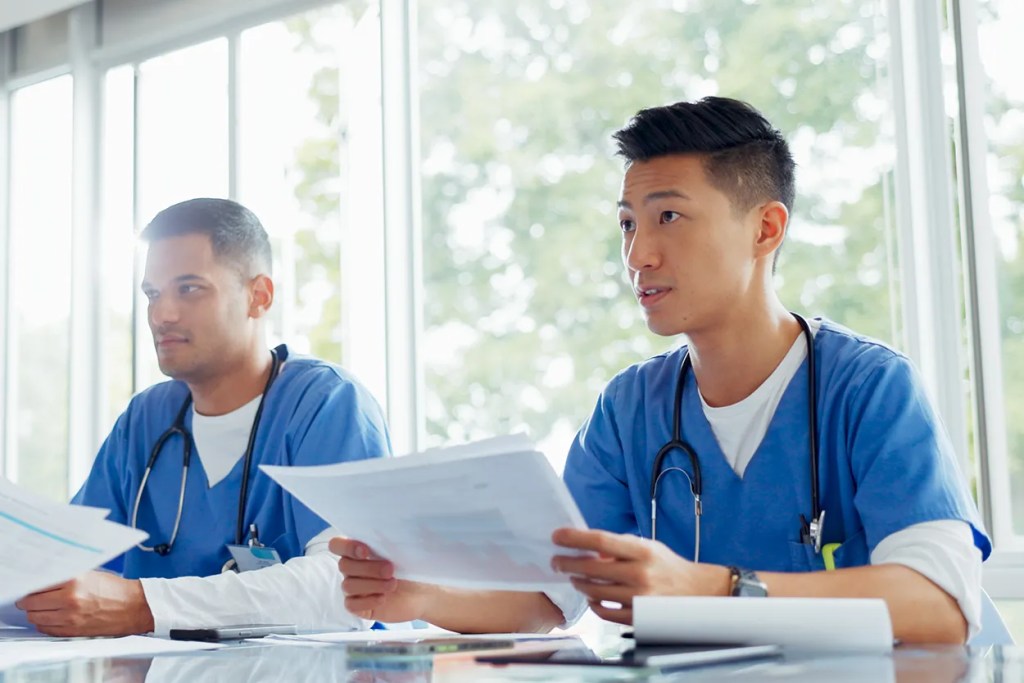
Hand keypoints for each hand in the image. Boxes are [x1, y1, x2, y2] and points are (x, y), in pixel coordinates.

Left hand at [15, 570, 153, 636]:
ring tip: (42, 607)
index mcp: (75, 581)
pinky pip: (46, 629)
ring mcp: (70, 618)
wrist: (135, 607)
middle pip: (31, 602)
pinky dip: (45, 623)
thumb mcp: (91, 574)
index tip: (31, 585)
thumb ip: (67, 577)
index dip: (32, 585)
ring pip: (36, 618)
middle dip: (29, 600)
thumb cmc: (116, 590)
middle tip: (31, 597)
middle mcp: (70, 599)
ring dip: (35, 612)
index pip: (38, 584)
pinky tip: (52, 617)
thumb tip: (44, 579)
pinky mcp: (72, 631)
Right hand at [329, 537, 437, 623]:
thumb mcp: (404, 551)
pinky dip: (368, 601)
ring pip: (347, 585)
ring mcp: (354, 588)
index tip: (366, 551)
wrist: (422, 593)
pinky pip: (351, 605)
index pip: (337, 545)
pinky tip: (383, 598)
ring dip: (372, 584)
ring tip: (392, 584)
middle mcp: (352, 568)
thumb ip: (391, 540)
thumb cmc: (411, 568)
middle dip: (368, 568)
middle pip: (343, 565)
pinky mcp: (358, 606)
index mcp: (359, 550)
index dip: (346, 547)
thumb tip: (391, 528)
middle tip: (390, 570)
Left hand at [551, 528, 729, 624]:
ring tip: (575, 578)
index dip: (575, 538)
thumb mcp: (648, 547)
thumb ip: (619, 546)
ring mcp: (639, 598)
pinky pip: (604, 612)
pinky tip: (592, 596)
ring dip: (579, 584)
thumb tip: (588, 549)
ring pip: (594, 592)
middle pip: (592, 568)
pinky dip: (594, 604)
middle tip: (557, 561)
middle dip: (567, 563)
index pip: (601, 540)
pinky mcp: (638, 618)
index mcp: (643, 551)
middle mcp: (641, 574)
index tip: (557, 536)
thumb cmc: (668, 566)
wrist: (698, 592)